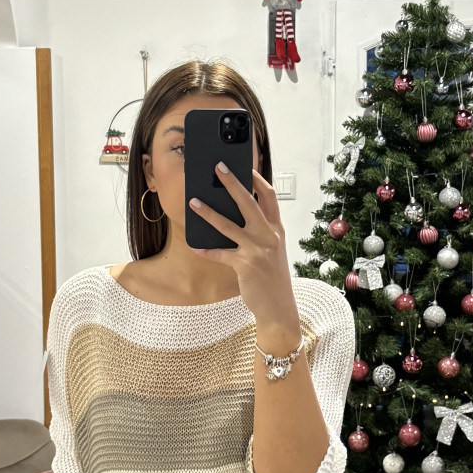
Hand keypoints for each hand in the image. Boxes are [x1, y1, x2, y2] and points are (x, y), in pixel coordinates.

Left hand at [189, 165, 297, 328]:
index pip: (269, 196)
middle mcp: (269, 235)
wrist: (280, 307)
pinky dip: (207, 250)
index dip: (257, 179)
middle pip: (249, 202)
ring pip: (228, 225)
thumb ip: (260, 231)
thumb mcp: (272, 250)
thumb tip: (237, 215)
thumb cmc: (273, 277)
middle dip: (232, 183)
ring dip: (208, 213)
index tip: (245, 165)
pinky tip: (196, 247)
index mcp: (276, 229)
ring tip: (193, 202)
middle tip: (218, 168)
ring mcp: (258, 250)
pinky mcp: (246, 265)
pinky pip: (221, 254)